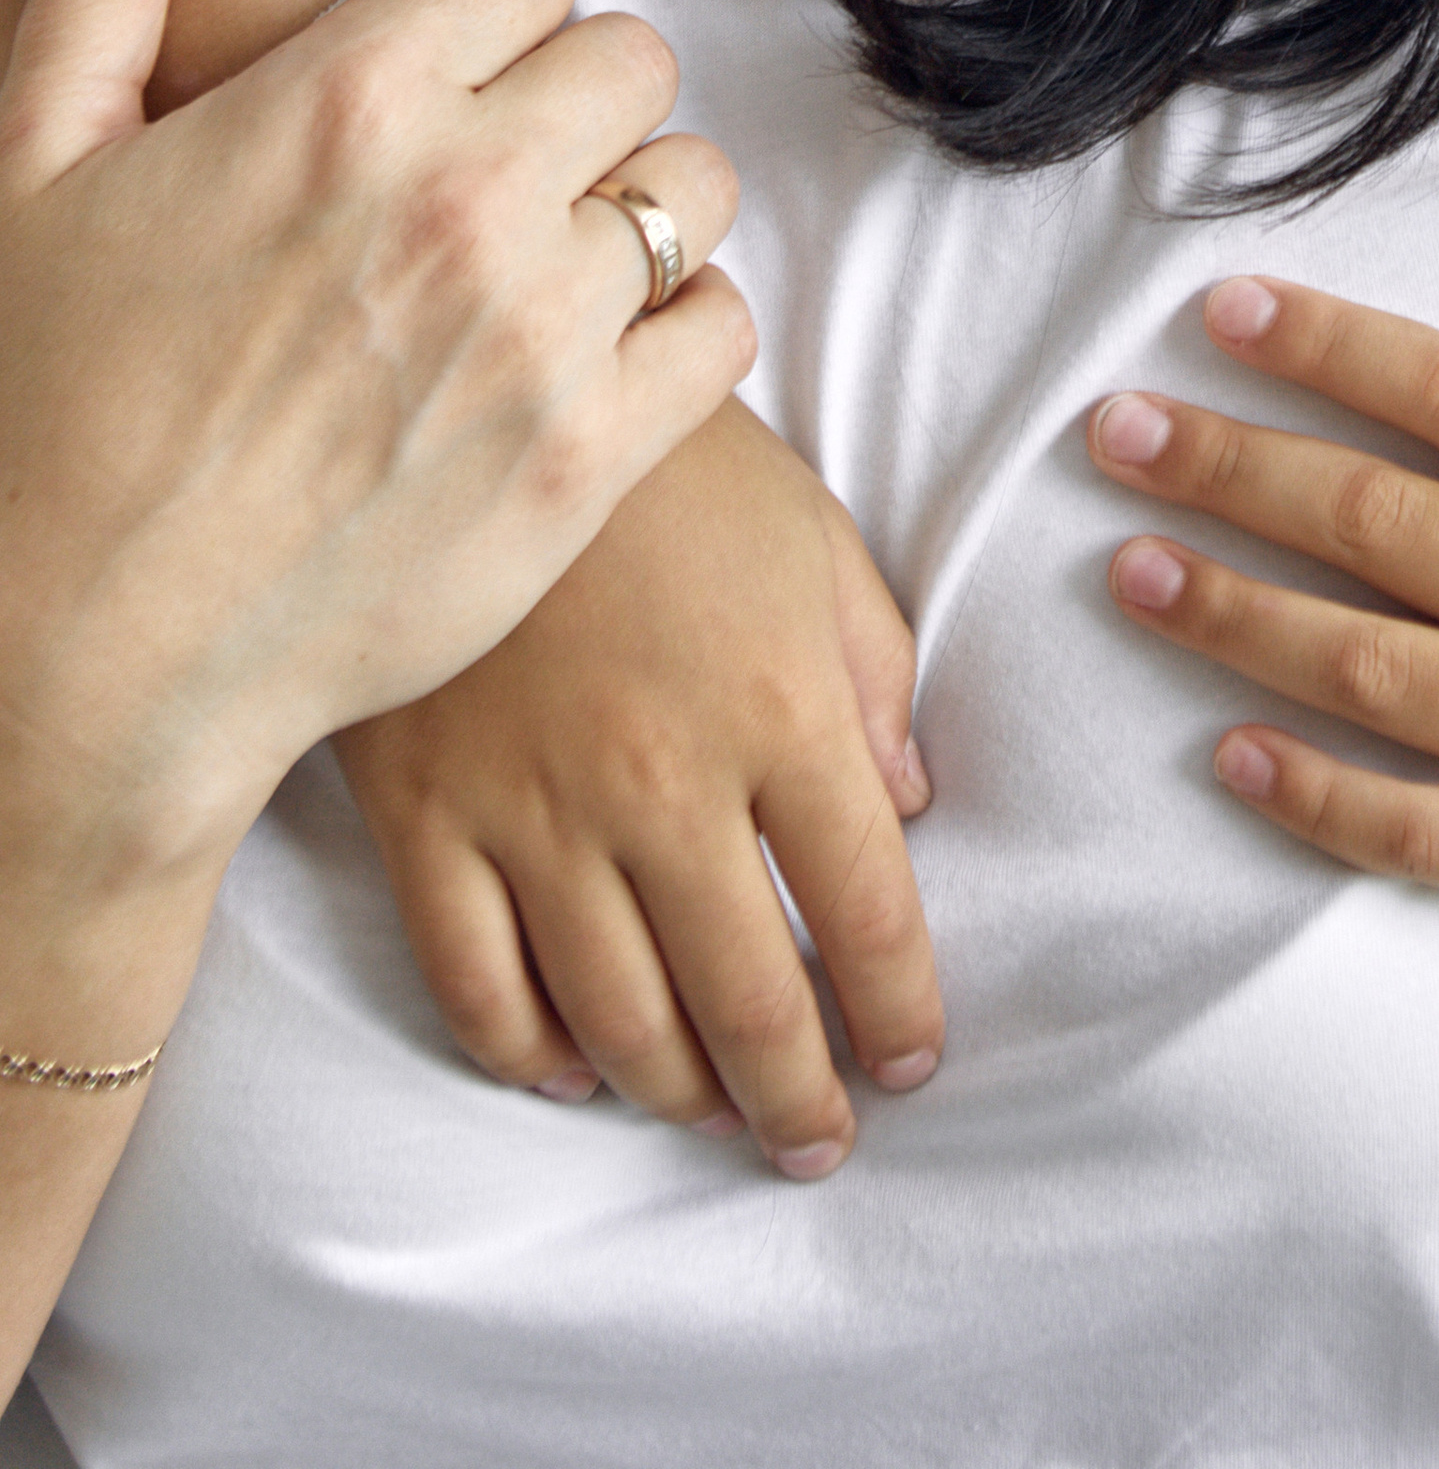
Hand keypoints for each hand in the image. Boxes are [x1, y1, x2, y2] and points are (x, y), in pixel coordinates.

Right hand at [0, 0, 752, 910]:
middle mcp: (464, 197)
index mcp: (342, 102)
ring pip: (692, 183)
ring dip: (634, 206)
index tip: (448, 66)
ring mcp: (539, 332)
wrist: (70, 660)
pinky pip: (723, 325)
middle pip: (629, 57)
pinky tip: (589, 354)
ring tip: (547, 258)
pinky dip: (677, 329)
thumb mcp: (30, 169)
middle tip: (497, 167)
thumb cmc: (35, 412)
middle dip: (568, 98)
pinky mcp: (588, 461)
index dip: (490, 8)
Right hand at [338, 401, 941, 1178]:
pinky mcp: (426, 816)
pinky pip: (476, 985)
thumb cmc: (674, 465)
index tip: (914, 1058)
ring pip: (618, 1022)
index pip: (867, 912)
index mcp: (781, 710)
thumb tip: (907, 806)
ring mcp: (536, 811)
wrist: (490, 396)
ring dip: (680, 1092)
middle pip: (751, 1001)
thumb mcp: (812, 538)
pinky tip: (570, 1066)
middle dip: (799, 1097)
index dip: (901, 1008)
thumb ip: (873, 673)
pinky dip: (526, 1052)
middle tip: (820, 1139)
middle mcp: (666, 785)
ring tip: (715, 1112)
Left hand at [1087, 168, 1438, 980]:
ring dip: (1234, 616)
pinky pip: (1422, 832)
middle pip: (1378, 522)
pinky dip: (1316, 794)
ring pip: (1370, 670)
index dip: (1329, 346)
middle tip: (1114, 430)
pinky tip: (1227, 749)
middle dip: (1232, 464)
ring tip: (1131, 569)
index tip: (1224, 310)